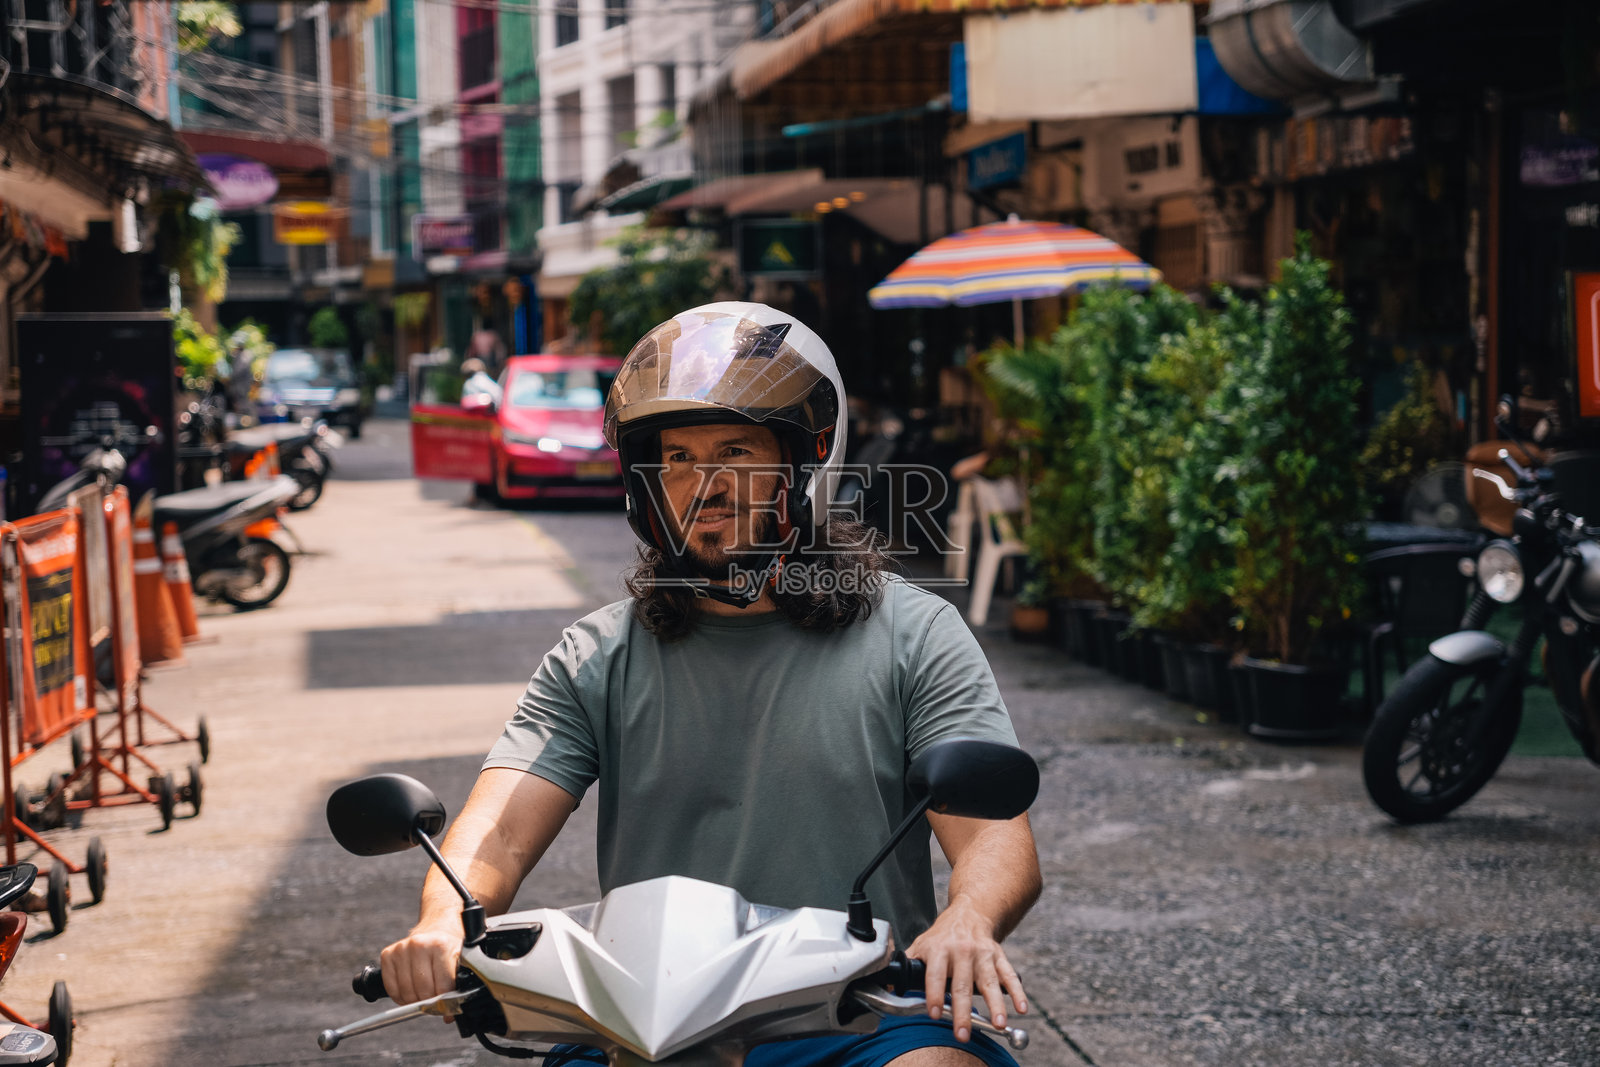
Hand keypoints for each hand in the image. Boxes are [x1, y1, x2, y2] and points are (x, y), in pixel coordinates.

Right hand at [379, 920, 461, 1006]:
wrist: (437, 927)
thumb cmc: (449, 947)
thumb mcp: (461, 960)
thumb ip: (459, 985)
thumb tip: (450, 1016)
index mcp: (441, 945)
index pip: (441, 986)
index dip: (445, 1002)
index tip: (448, 1009)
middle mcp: (419, 944)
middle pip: (422, 990)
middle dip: (430, 1002)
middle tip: (435, 1003)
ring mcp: (401, 949)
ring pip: (406, 991)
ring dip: (414, 1001)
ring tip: (423, 998)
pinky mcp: (388, 954)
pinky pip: (391, 987)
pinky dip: (399, 997)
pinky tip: (410, 993)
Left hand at [905, 898, 1027, 1042]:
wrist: (970, 912)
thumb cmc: (944, 934)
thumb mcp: (922, 944)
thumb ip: (908, 965)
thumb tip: (889, 986)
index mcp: (939, 949)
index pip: (935, 975)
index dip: (934, 994)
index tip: (935, 1013)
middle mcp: (961, 951)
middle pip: (962, 985)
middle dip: (962, 1011)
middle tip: (962, 1033)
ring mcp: (982, 954)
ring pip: (989, 981)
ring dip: (995, 1004)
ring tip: (998, 1024)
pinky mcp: (998, 956)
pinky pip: (1009, 975)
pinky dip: (1017, 992)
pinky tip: (1021, 1008)